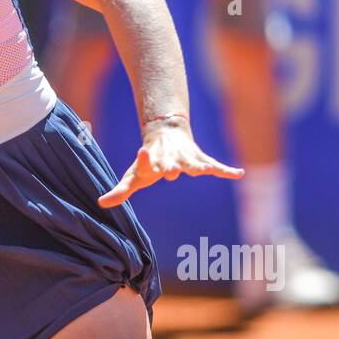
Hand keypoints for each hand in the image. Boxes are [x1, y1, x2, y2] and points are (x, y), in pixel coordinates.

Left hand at [97, 120, 242, 207]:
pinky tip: (238, 174)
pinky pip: (216, 166)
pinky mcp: (200, 160)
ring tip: (204, 170)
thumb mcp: (133, 176)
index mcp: (152, 163)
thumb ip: (121, 191)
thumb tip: (100, 203)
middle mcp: (170, 159)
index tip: (141, 151)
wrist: (165, 134)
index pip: (146, 162)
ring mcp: (187, 159)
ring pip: (194, 163)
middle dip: (171, 166)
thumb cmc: (147, 160)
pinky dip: (226, 170)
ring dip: (199, 167)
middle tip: (171, 170)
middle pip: (171, 164)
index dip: (144, 159)